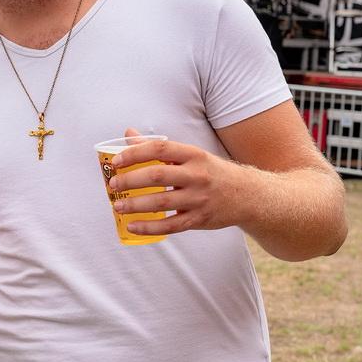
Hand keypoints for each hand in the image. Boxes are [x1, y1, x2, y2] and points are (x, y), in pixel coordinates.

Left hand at [108, 128, 246, 235]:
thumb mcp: (191, 154)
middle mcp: (197, 175)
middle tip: (113, 185)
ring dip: (135, 205)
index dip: (135, 153)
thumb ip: (159, 147)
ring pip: (161, 202)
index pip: (159, 149)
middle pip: (157, 176)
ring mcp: (199, 199)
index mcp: (193, 154)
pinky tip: (132, 226)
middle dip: (130, 180)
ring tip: (117, 206)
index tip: (116, 161)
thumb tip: (128, 134)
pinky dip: (149, 227)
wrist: (248, 195)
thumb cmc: (212, 172)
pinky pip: (170, 225)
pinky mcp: (200, 219)